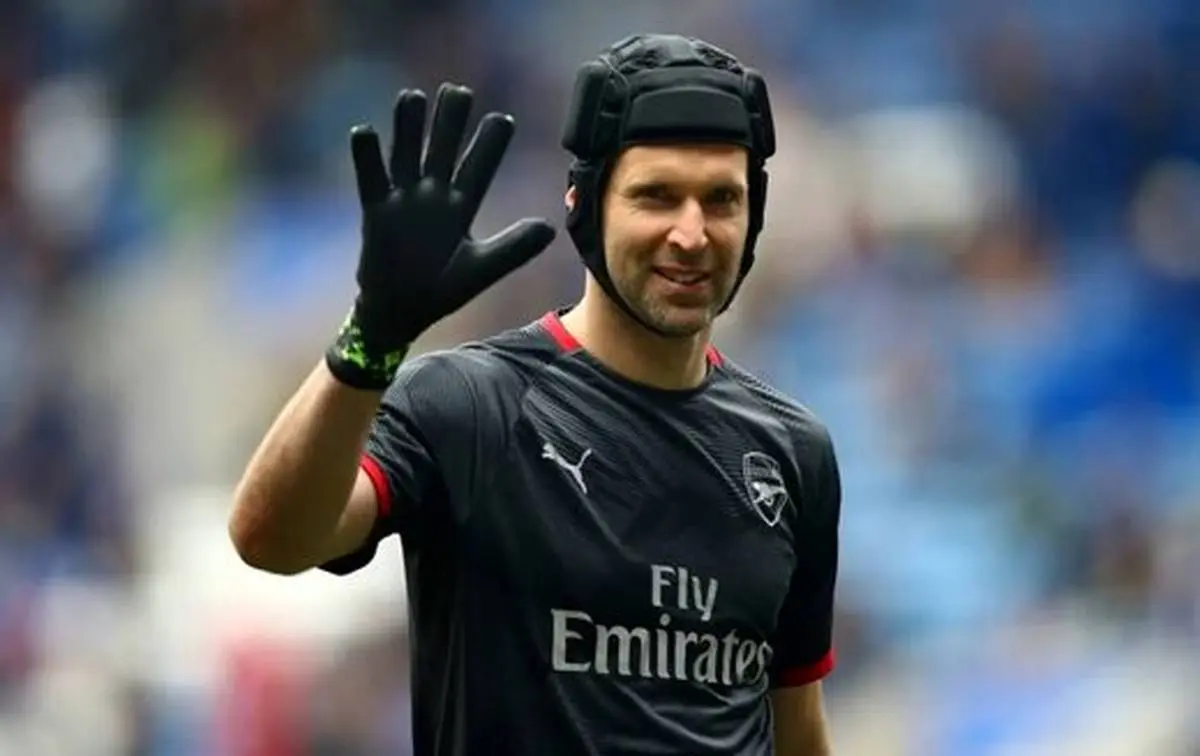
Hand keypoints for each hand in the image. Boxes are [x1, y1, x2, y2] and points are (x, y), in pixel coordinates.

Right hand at [327, 83, 555, 387]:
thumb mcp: (482, 268)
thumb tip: (550, 227)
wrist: (401, 312)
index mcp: (461, 208)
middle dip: (449, 123)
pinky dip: (367, 157)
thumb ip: (514, 247)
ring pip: (407, 156)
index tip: (502, 119)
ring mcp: (403, 202)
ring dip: (409, 129)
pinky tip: (364, 131)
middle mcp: (433, 197)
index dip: (489, 145)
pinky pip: (370, 180)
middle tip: (457, 91)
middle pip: (442, 152)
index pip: (479, 169)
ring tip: (412, 96)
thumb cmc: (442, 290)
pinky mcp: (376, 213)